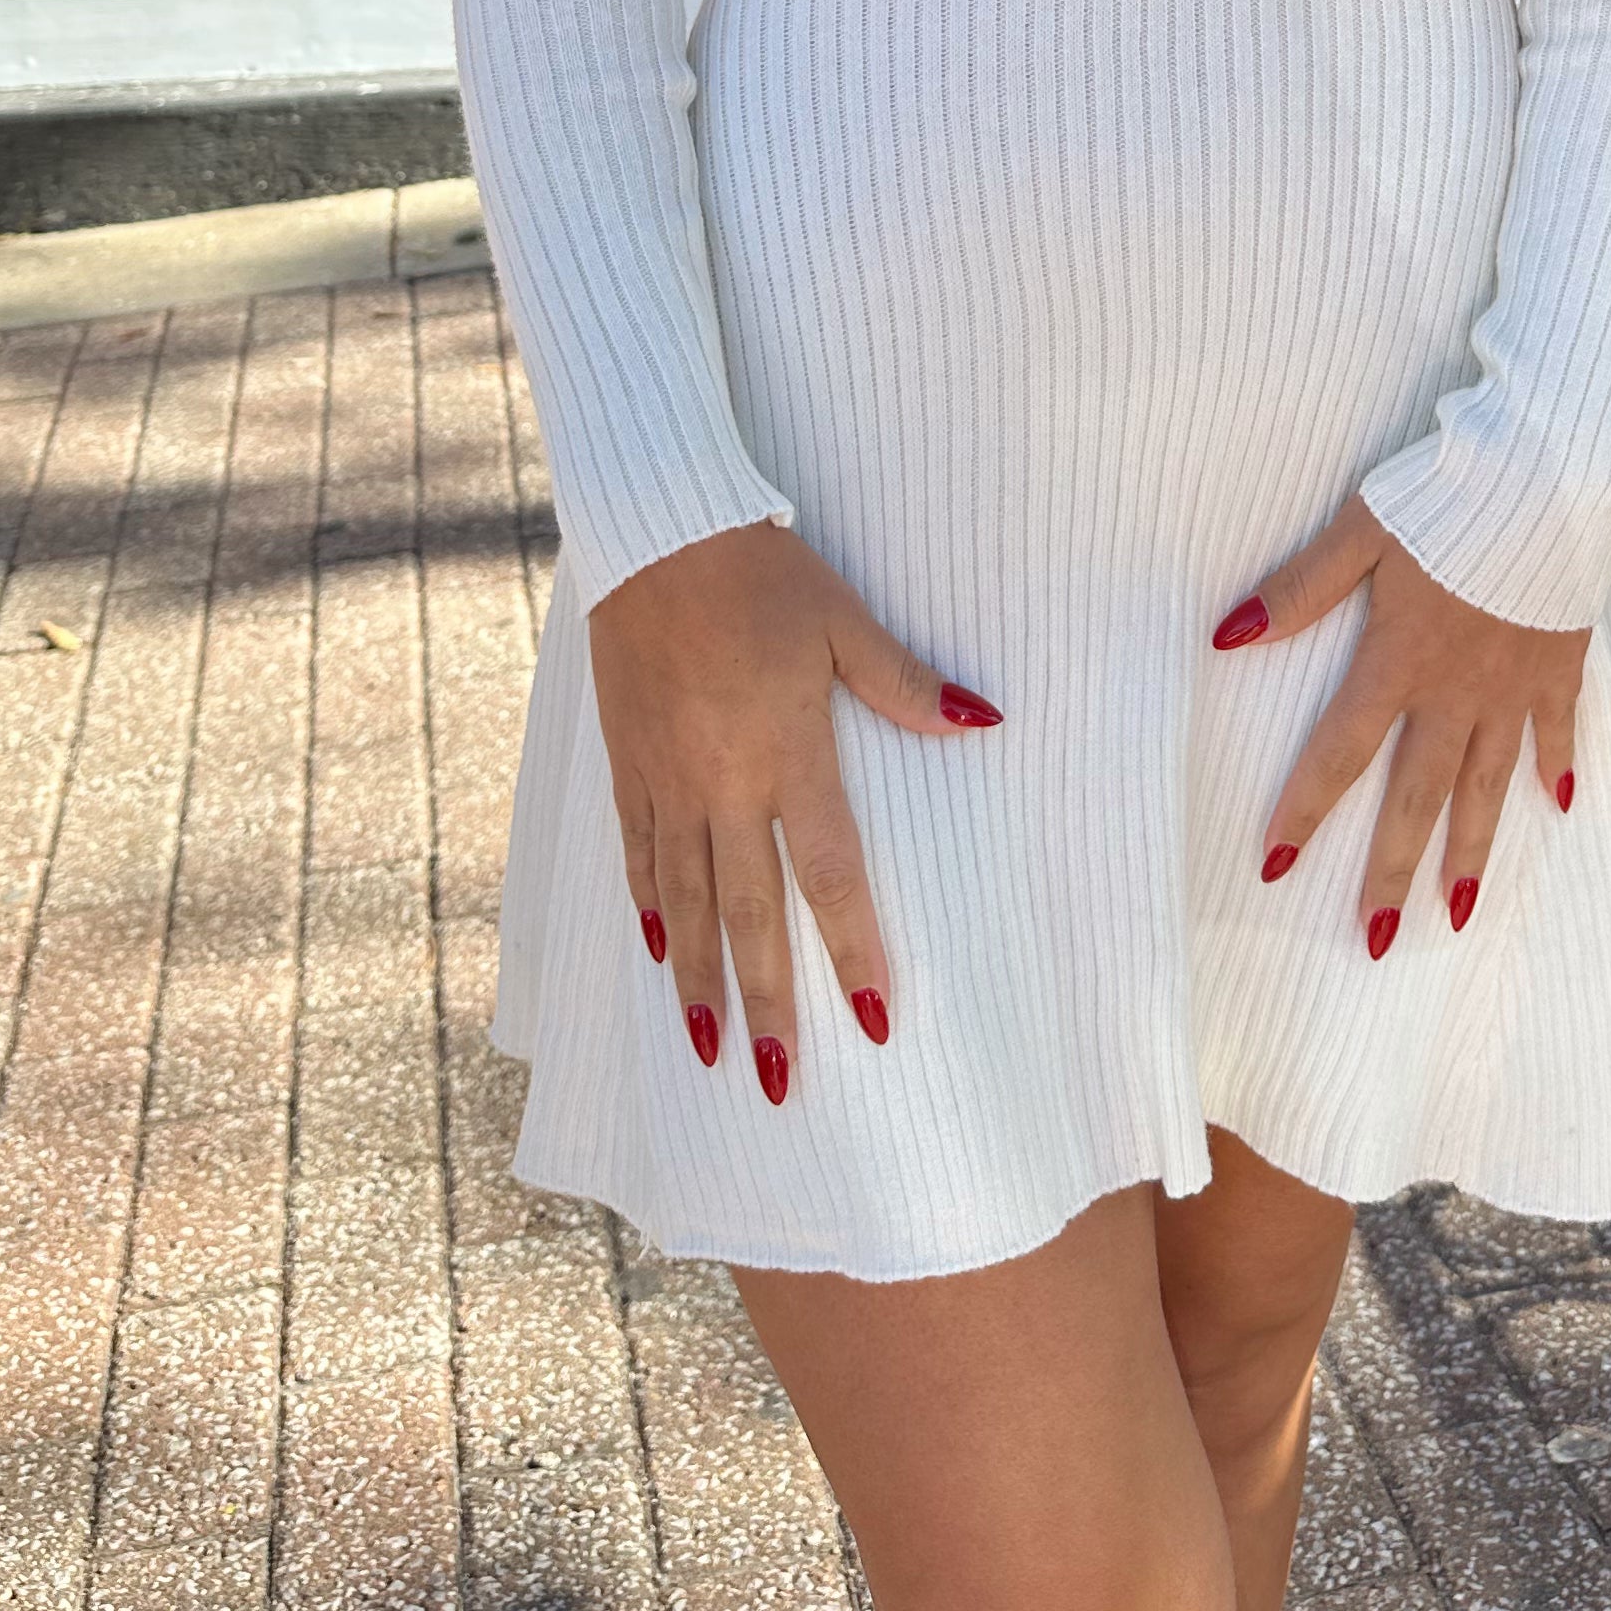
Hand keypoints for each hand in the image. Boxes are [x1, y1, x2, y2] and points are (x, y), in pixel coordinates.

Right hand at [590, 519, 999, 1100]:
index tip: (872, 1021)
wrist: (658, 530)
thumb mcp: (844, 621)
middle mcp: (723, 784)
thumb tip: (983, 721)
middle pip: (748, 914)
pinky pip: (636, 852)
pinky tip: (656, 953)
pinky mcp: (628, 761)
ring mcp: (667, 778)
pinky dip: (648, 907)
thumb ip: (905, 684)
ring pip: (682, 901)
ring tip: (710, 1048)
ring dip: (698, 980)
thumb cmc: (763, 573)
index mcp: (787, 754)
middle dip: (767, 1002)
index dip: (852, 952)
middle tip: (778, 1080)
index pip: (828, 876)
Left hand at [1212, 500, 1585, 952]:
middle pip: (1417, 797)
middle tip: (1376, 939)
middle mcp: (1456, 692)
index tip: (1274, 869)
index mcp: (1398, 661)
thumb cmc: (1446, 494)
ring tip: (1457, 913)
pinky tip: (1559, 805)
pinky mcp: (1560, 664)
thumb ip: (1301, 589)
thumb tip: (1228, 635)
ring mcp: (1514, 686)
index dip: (1304, 811)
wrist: (1550, 474)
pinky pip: (1558, 731)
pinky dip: (1557, 769)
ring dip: (1470, 852)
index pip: (1339, 753)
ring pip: (1488, 786)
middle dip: (1392, 871)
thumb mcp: (1362, 531)